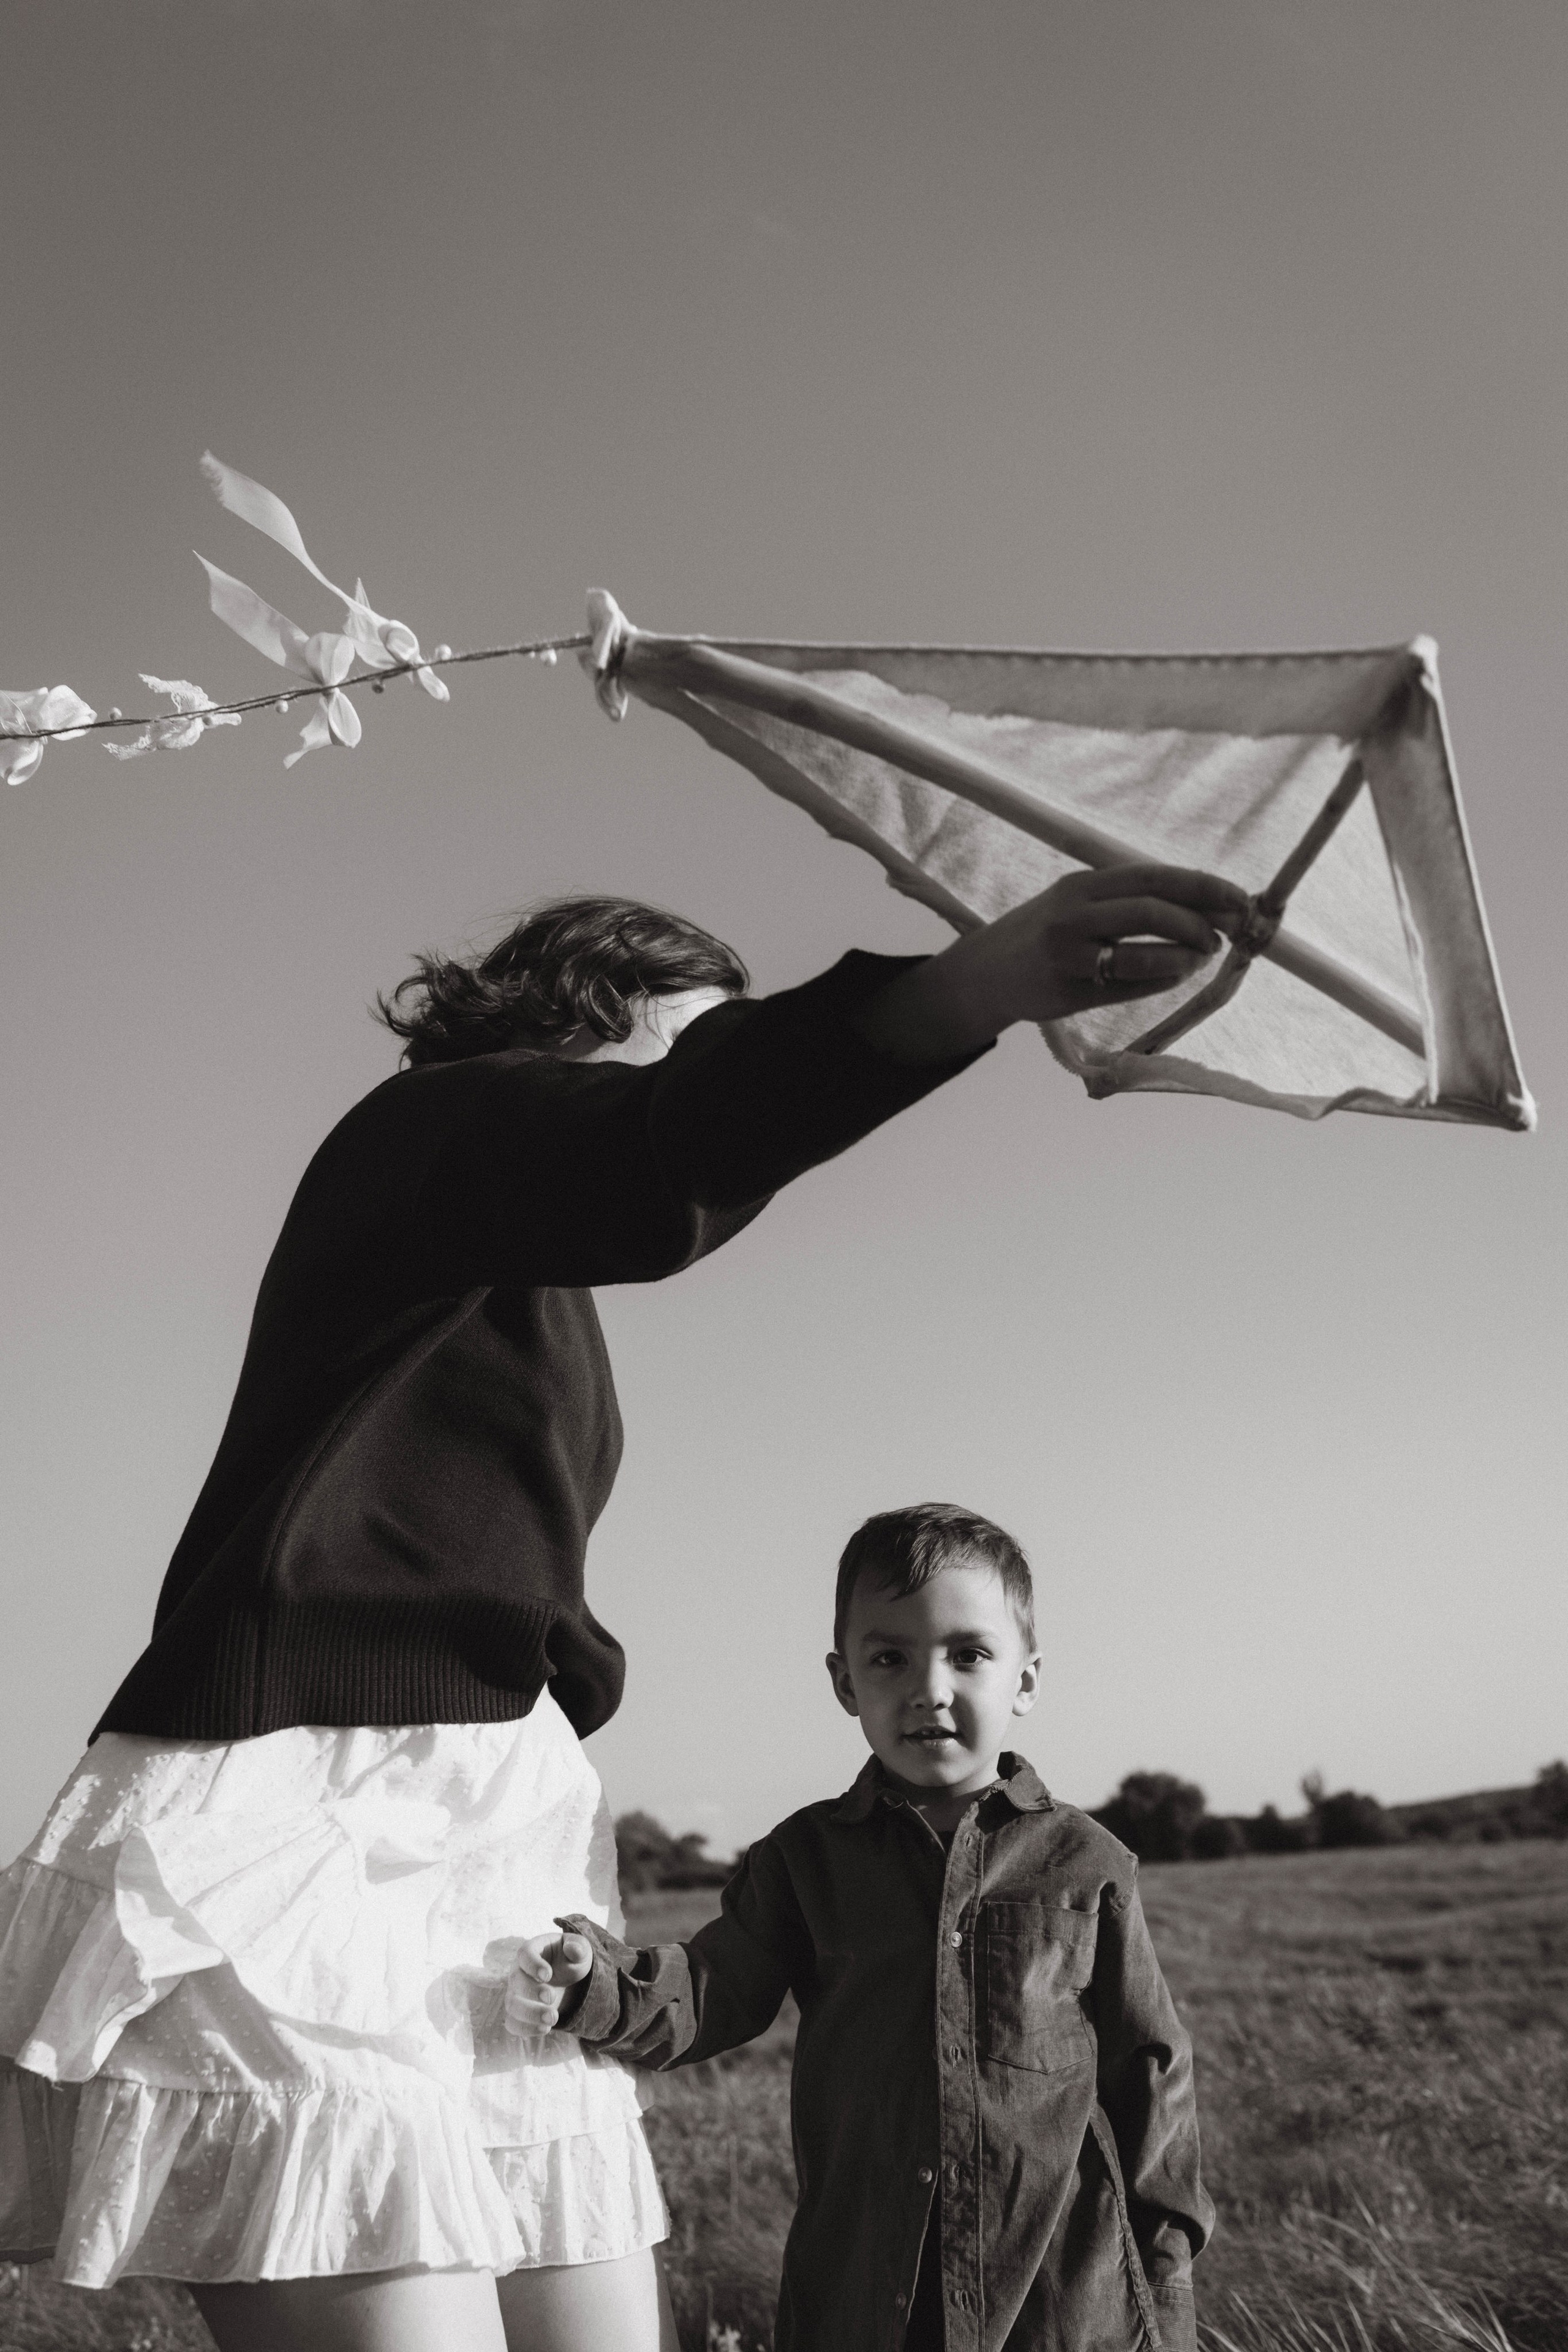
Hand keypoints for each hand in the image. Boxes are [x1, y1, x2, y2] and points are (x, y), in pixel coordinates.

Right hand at [504, 1929, 593, 2034]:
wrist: (567, 1979)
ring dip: (530, 2014)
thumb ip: (578, 1947)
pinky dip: (526, 2028)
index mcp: (532, 1950)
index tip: (548, 1975)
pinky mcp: (518, 2012)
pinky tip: (545, 2028)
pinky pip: (512, 2023)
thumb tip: (573, 1948)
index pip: (524, 1954)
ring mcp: (516, 1993)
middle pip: (515, 1980)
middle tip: (552, 1998)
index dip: (533, 1964)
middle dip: (532, 1991)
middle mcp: (519, 1971)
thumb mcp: (580, 1951)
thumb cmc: (570, 1960)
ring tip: (553, 2018)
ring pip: (512, 2004)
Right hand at [853, 862, 1253, 1062]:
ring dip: (1182, 957)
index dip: (1204, 887)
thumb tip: (1206, 905)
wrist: (986, 972)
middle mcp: (1073, 912)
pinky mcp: (1066, 989)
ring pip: (1140, 952)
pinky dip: (1161, 981)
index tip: (1240, 899)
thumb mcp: (1079, 900)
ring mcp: (1067, 952)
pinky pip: (1126, 986)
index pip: (1154, 875)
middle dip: (1199, 923)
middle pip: (1151, 910)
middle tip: (1224, 936)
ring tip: (1200, 958)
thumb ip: (1130, 899)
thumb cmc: (1046, 933)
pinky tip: (1175, 977)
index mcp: (1083, 882)